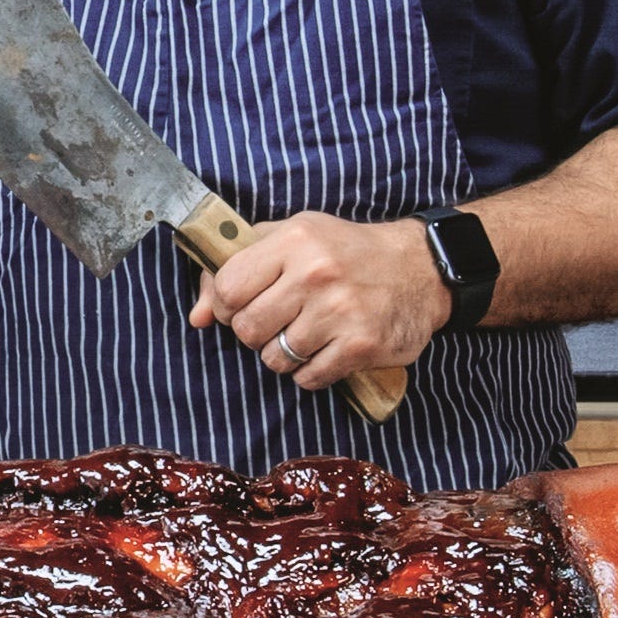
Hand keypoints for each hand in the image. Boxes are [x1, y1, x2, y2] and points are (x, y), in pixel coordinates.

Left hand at [188, 212, 448, 393]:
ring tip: (307, 333)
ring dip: (284, 354)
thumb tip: (197, 317)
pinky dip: (311, 372)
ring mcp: (340, 312)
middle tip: (277, 322)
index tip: (244, 304)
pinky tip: (326, 350)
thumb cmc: (345, 252)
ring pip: (275, 358)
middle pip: (247, 329)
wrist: (419, 268)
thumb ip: (238, 268)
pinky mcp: (361, 345)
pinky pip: (308, 378)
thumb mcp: (292, 239)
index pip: (228, 288)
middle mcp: (316, 274)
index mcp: (295, 241)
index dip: (227, 305)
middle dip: (254, 333)